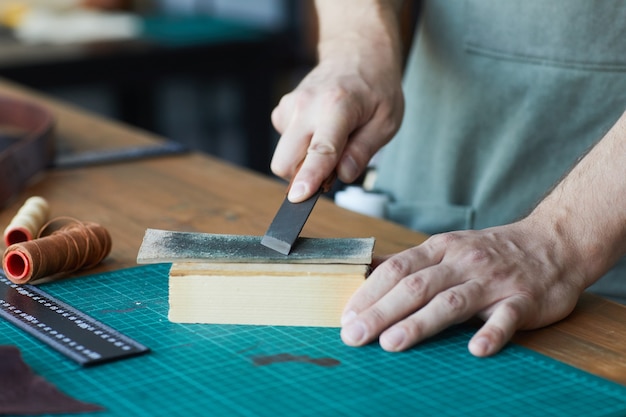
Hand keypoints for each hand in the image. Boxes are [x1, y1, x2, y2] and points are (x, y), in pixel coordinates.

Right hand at [270, 37, 403, 201]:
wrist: (355, 52)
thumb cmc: (375, 87)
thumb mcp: (386, 121)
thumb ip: (363, 151)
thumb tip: (343, 175)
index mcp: (337, 106)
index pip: (320, 150)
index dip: (309, 177)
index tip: (298, 197)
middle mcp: (306, 105)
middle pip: (285, 160)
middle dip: (303, 177)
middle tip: (334, 168)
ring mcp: (289, 106)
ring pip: (283, 156)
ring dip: (304, 161)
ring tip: (332, 142)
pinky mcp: (282, 110)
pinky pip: (284, 144)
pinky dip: (300, 147)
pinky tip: (319, 132)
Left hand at [340, 219, 588, 355]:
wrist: (552, 243)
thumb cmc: (490, 251)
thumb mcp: (448, 247)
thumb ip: (413, 264)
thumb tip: (368, 276)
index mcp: (440, 249)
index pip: (396, 269)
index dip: (368, 293)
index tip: (346, 317)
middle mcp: (462, 262)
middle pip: (415, 287)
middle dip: (380, 312)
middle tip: (354, 336)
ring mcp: (493, 280)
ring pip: (451, 302)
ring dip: (419, 323)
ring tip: (392, 343)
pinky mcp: (524, 299)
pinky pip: (506, 317)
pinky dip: (492, 332)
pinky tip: (477, 349)